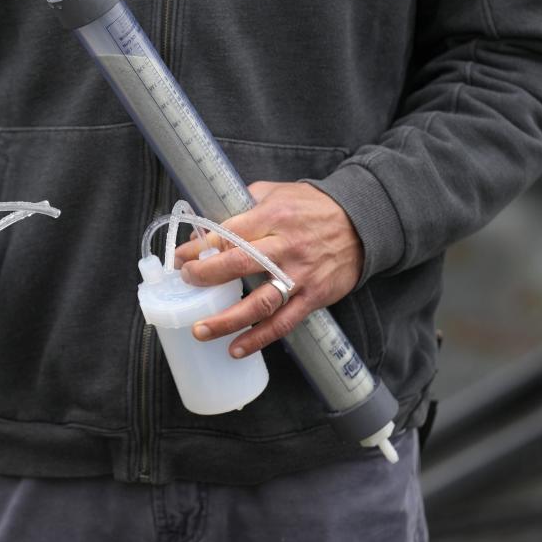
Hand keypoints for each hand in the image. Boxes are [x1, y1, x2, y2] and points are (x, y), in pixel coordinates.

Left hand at [174, 182, 362, 357]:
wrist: (362, 225)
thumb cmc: (312, 208)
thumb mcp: (276, 192)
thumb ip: (243, 203)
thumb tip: (206, 224)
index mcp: (271, 218)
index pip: (227, 234)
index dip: (199, 248)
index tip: (180, 259)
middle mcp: (284, 247)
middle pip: (238, 265)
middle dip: (206, 277)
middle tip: (186, 284)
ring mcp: (299, 275)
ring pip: (259, 302)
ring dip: (227, 320)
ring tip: (201, 331)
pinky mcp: (313, 297)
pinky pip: (283, 323)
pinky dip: (258, 339)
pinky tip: (236, 349)